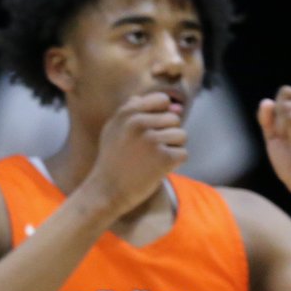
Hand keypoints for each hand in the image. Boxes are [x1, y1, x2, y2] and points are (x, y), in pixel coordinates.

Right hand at [86, 92, 188, 214]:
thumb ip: (136, 109)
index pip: (163, 100)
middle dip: (168, 134)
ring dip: (173, 148)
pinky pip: (183, 153)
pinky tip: (158, 168)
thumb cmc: (113, 159)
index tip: (152, 129)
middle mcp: (139, 123)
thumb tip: (173, 104)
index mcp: (128, 112)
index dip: (163, 115)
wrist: (106, 191)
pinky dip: (175, 163)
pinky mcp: (164, 158)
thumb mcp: (115, 128)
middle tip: (149, 150)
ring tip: (153, 158)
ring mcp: (152, 140)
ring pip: (182, 135)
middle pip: (175, 119)